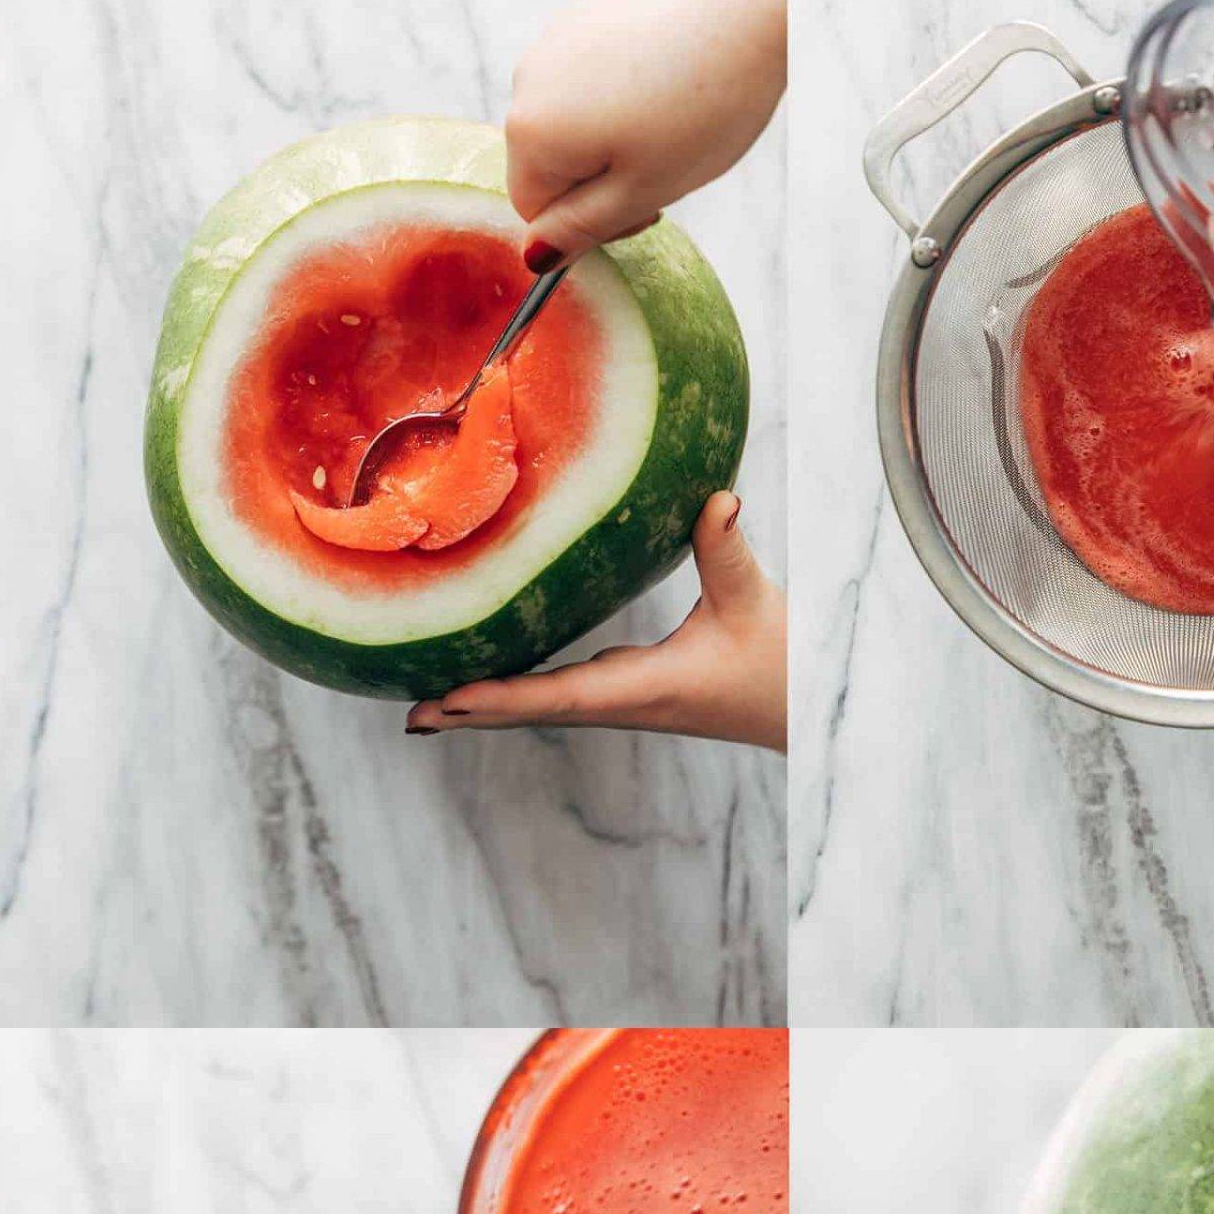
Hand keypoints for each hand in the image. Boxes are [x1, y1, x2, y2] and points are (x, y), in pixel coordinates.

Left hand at [405, 492, 783, 749]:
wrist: (801, 710)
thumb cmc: (780, 661)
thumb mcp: (751, 598)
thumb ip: (726, 545)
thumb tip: (717, 497)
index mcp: (641, 688)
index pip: (557, 697)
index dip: (501, 698)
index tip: (449, 701)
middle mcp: (621, 703)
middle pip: (532, 713)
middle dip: (472, 713)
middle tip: (412, 715)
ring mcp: (622, 703)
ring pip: (540, 710)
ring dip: (486, 709)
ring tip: (429, 710)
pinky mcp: (629, 694)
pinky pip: (558, 699)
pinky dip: (515, 696)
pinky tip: (485, 689)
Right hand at [503, 0, 785, 261]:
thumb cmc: (706, 96)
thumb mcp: (644, 189)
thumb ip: (583, 228)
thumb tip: (536, 255)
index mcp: (530, 132)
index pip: (535, 210)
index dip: (589, 224)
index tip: (645, 204)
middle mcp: (528, 79)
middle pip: (550, 160)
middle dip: (601, 175)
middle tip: (668, 163)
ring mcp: (559, 35)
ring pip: (575, 117)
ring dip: (615, 134)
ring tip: (676, 116)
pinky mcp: (593, 7)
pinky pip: (596, 75)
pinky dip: (628, 90)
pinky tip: (676, 78)